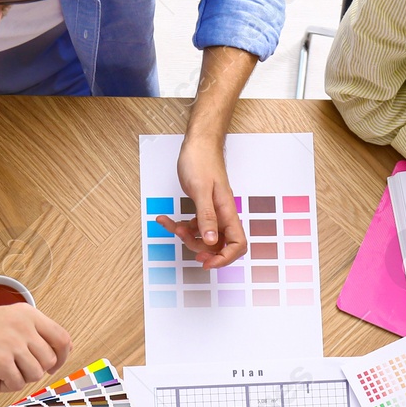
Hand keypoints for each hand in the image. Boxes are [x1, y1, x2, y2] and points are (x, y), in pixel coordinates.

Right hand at [0, 303, 71, 390]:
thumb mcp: (8, 318)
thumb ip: (31, 330)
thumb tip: (53, 352)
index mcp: (28, 315)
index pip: (62, 338)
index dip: (62, 356)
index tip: (53, 365)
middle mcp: (24, 327)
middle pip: (49, 361)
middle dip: (34, 370)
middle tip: (17, 369)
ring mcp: (13, 344)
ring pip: (35, 374)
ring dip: (19, 379)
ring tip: (2, 372)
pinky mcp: (1, 362)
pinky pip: (16, 384)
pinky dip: (5, 386)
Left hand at [158, 135, 245, 268]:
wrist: (198, 144)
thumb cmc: (201, 161)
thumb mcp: (200, 190)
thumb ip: (206, 217)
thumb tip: (211, 241)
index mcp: (227, 211)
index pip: (237, 244)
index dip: (225, 258)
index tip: (207, 262)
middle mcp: (223, 215)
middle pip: (219, 245)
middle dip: (200, 247)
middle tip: (183, 238)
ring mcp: (213, 213)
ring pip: (204, 237)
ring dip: (187, 236)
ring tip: (172, 225)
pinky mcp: (203, 209)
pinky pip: (194, 226)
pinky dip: (180, 226)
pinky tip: (167, 220)